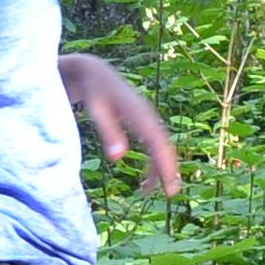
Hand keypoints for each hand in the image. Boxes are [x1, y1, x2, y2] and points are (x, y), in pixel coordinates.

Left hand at [58, 50, 182, 195]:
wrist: (95, 71)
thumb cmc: (93, 91)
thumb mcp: (96, 110)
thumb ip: (108, 132)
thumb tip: (118, 158)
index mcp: (138, 112)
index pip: (157, 141)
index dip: (165, 164)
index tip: (169, 185)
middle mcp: (148, 115)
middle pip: (164, 145)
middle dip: (169, 169)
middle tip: (171, 193)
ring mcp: (148, 119)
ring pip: (161, 147)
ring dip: (161, 169)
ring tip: (151, 192)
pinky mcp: (143, 123)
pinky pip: (154, 145)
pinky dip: (153, 163)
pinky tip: (145, 182)